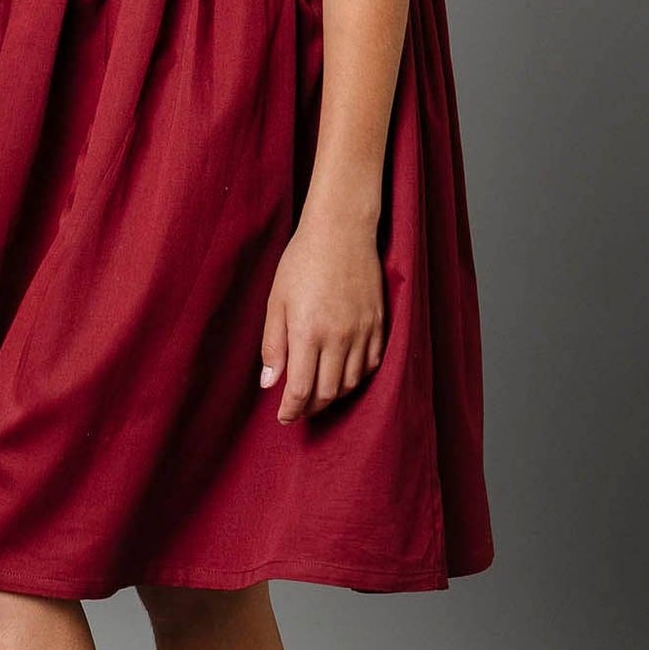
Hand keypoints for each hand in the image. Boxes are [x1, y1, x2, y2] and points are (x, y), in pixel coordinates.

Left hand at [259, 217, 385, 422]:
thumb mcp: (277, 301)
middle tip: (298, 408)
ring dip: (333, 395)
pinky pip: (372, 364)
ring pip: (351, 383)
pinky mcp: (379, 324)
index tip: (283, 417)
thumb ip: (273, 344)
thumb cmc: (301, 262)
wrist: (341, 232)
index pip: (301, 389)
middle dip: (311, 407)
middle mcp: (338, 338)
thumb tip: (269, 384)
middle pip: (328, 393)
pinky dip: (356, 377)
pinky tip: (343, 375)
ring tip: (318, 394)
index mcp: (308, 332)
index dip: (291, 410)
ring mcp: (363, 332)